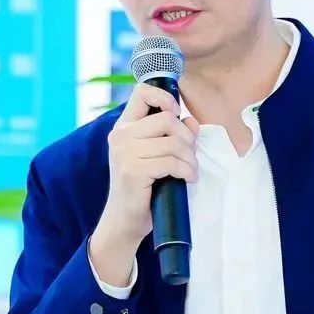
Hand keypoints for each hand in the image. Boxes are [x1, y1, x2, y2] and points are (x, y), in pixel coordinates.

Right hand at [90, 83, 199, 285]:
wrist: (124, 221)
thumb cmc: (143, 188)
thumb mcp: (156, 157)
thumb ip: (172, 136)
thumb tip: (192, 121)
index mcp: (124, 127)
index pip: (142, 92)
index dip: (165, 98)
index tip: (176, 115)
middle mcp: (121, 136)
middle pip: (167, 119)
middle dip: (187, 139)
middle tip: (189, 156)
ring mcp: (125, 153)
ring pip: (173, 142)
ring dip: (190, 159)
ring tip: (189, 171)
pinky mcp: (133, 170)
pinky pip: (172, 162)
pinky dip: (186, 171)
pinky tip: (187, 179)